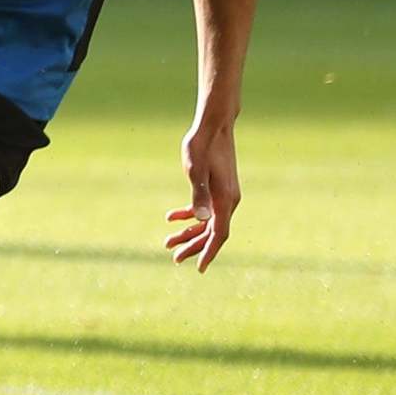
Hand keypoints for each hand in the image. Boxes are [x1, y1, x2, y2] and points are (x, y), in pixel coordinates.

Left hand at [165, 114, 239, 271]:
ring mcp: (224, 195)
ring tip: (168, 242)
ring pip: (207, 222)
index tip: (199, 268)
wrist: (214, 126)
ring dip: (189, 233)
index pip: (219, 235)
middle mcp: (228, 201)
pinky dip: (189, 216)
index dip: (208, 252)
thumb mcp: (195, 169)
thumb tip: (201, 218)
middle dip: (193, 246)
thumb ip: (198, 194)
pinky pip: (205, 209)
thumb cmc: (202, 145)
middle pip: (212, 233)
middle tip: (174, 258)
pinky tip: (171, 217)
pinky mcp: (217, 188)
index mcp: (224, 200)